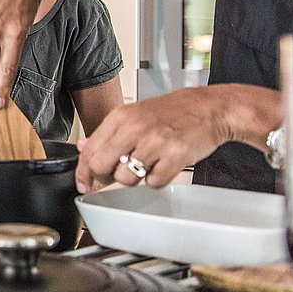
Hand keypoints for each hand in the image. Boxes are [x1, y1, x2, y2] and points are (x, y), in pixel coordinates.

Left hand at [74, 87, 237, 192]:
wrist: (209, 108)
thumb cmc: (172, 112)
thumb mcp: (134, 114)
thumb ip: (107, 133)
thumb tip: (83, 147)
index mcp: (120, 117)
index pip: (90, 149)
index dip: (83, 171)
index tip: (83, 183)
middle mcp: (134, 128)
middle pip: (102, 165)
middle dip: (106, 176)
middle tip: (118, 172)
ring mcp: (155, 142)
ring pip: (126, 178)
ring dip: (134, 179)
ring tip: (147, 164)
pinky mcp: (175, 156)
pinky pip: (153, 183)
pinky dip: (157, 180)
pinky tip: (162, 166)